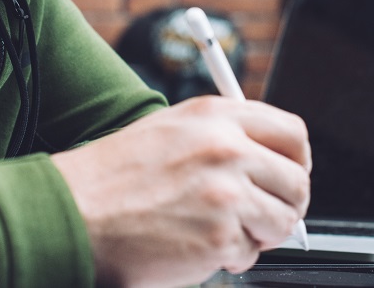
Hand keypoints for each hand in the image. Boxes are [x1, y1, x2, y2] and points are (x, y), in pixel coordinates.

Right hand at [50, 96, 310, 287]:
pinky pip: (249, 253)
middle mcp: (227, 149)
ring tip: (221, 230)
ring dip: (259, 234)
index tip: (289, 175)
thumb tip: (268, 161)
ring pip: (282, 221)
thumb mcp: (171, 130)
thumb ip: (223, 136)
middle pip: (297, 181)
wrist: (75, 213)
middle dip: (286, 204)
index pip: (293, 133)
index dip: (298, 161)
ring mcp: (227, 194)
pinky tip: (195, 245)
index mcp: (217, 116)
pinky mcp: (219, 237)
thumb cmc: (113, 176)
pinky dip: (229, 257)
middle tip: (264, 215)